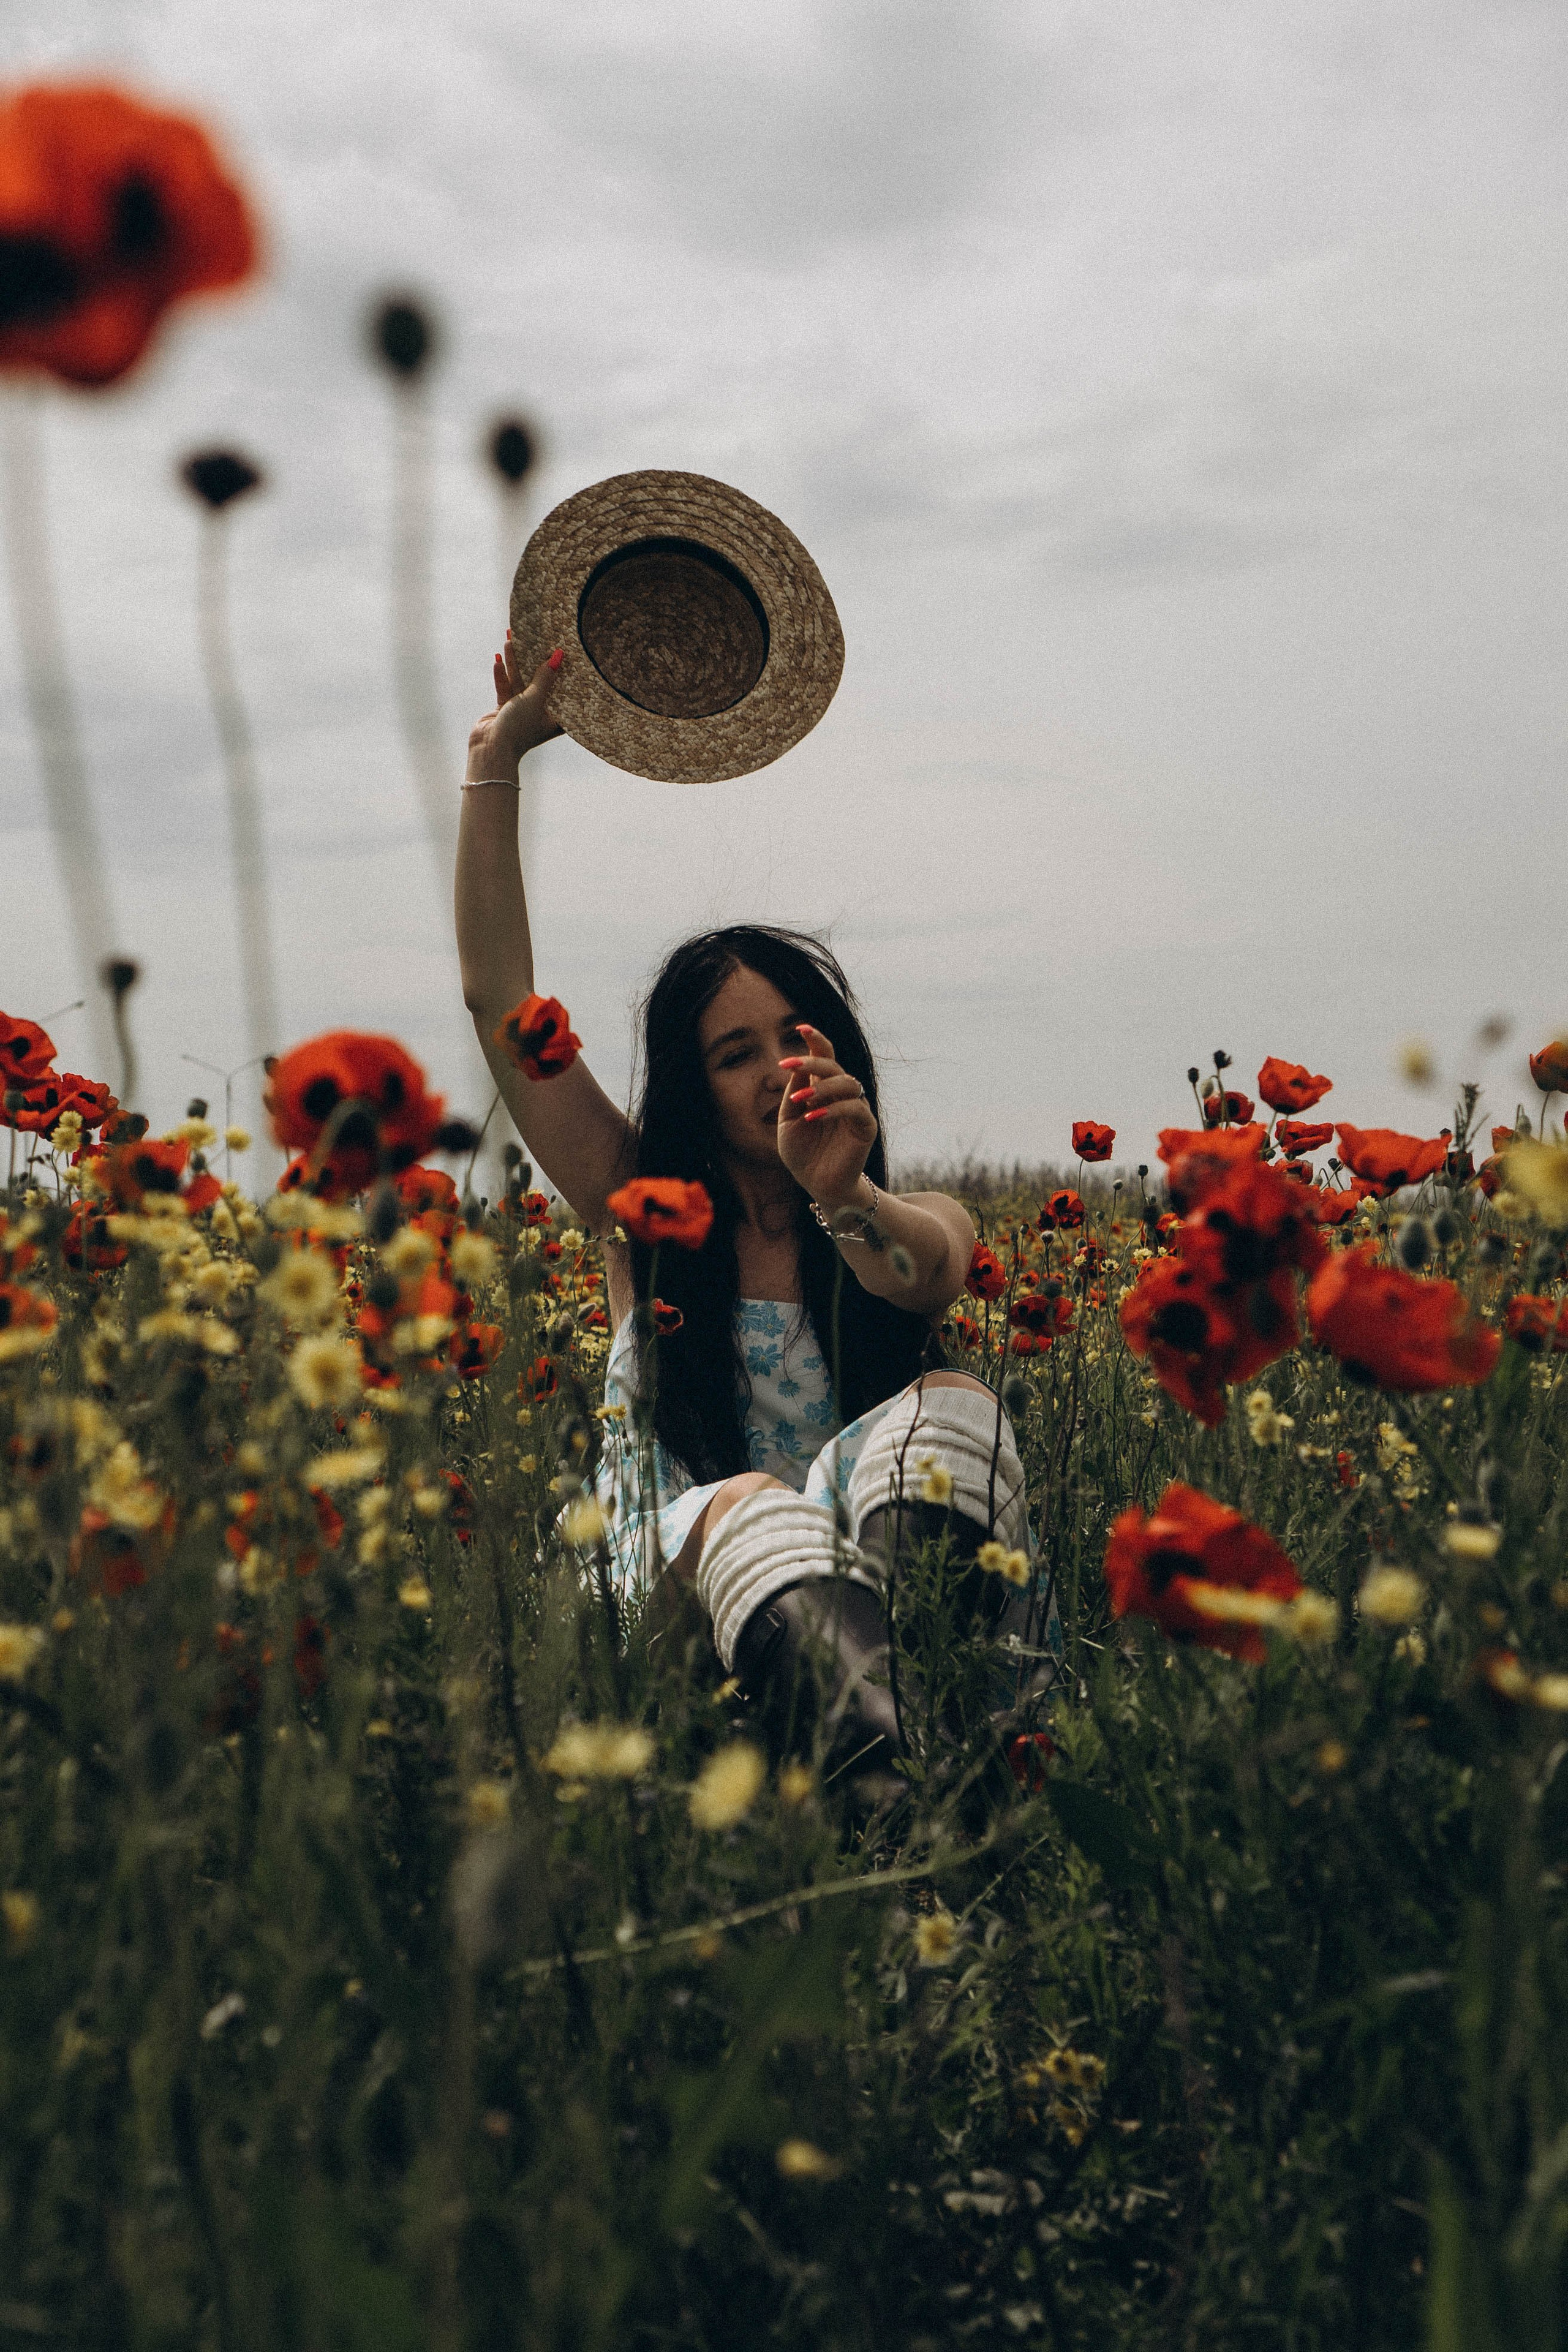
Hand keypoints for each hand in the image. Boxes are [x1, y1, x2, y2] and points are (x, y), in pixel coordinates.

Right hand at [465, 633, 564, 780]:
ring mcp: (522, 709)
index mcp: (556, 716)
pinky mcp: (506, 708)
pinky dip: (502, 675)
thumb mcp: (535, 699)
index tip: (565, 648)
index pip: (565, 689)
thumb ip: (545, 677)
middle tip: (531, 636)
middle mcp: (541, 712)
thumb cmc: (519, 728)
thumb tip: (558, 656)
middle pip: (540, 680)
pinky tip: (498, 660)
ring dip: (514, 662)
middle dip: (533, 659)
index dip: (565, 670)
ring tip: (509, 640)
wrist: (491, 748)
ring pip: (520, 680)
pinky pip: (506, 688)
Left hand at [776, 1023, 877, 1207]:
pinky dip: (833, 1109)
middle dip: (811, 1063)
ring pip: (848, 1083)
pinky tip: (813, 1117)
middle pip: (834, 1066)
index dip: (816, 1041)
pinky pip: (856, 1108)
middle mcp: (842, 1094)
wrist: (817, 1184)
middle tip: (789, 1066)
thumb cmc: (802, 1153)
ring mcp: (856, 1109)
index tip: (801, 1028)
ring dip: (822, 1088)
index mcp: (822, 1089)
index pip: (824, 1057)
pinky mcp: (866, 1126)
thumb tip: (798, 1068)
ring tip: (801, 1103)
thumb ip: (794, 1094)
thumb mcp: (788, 1121)